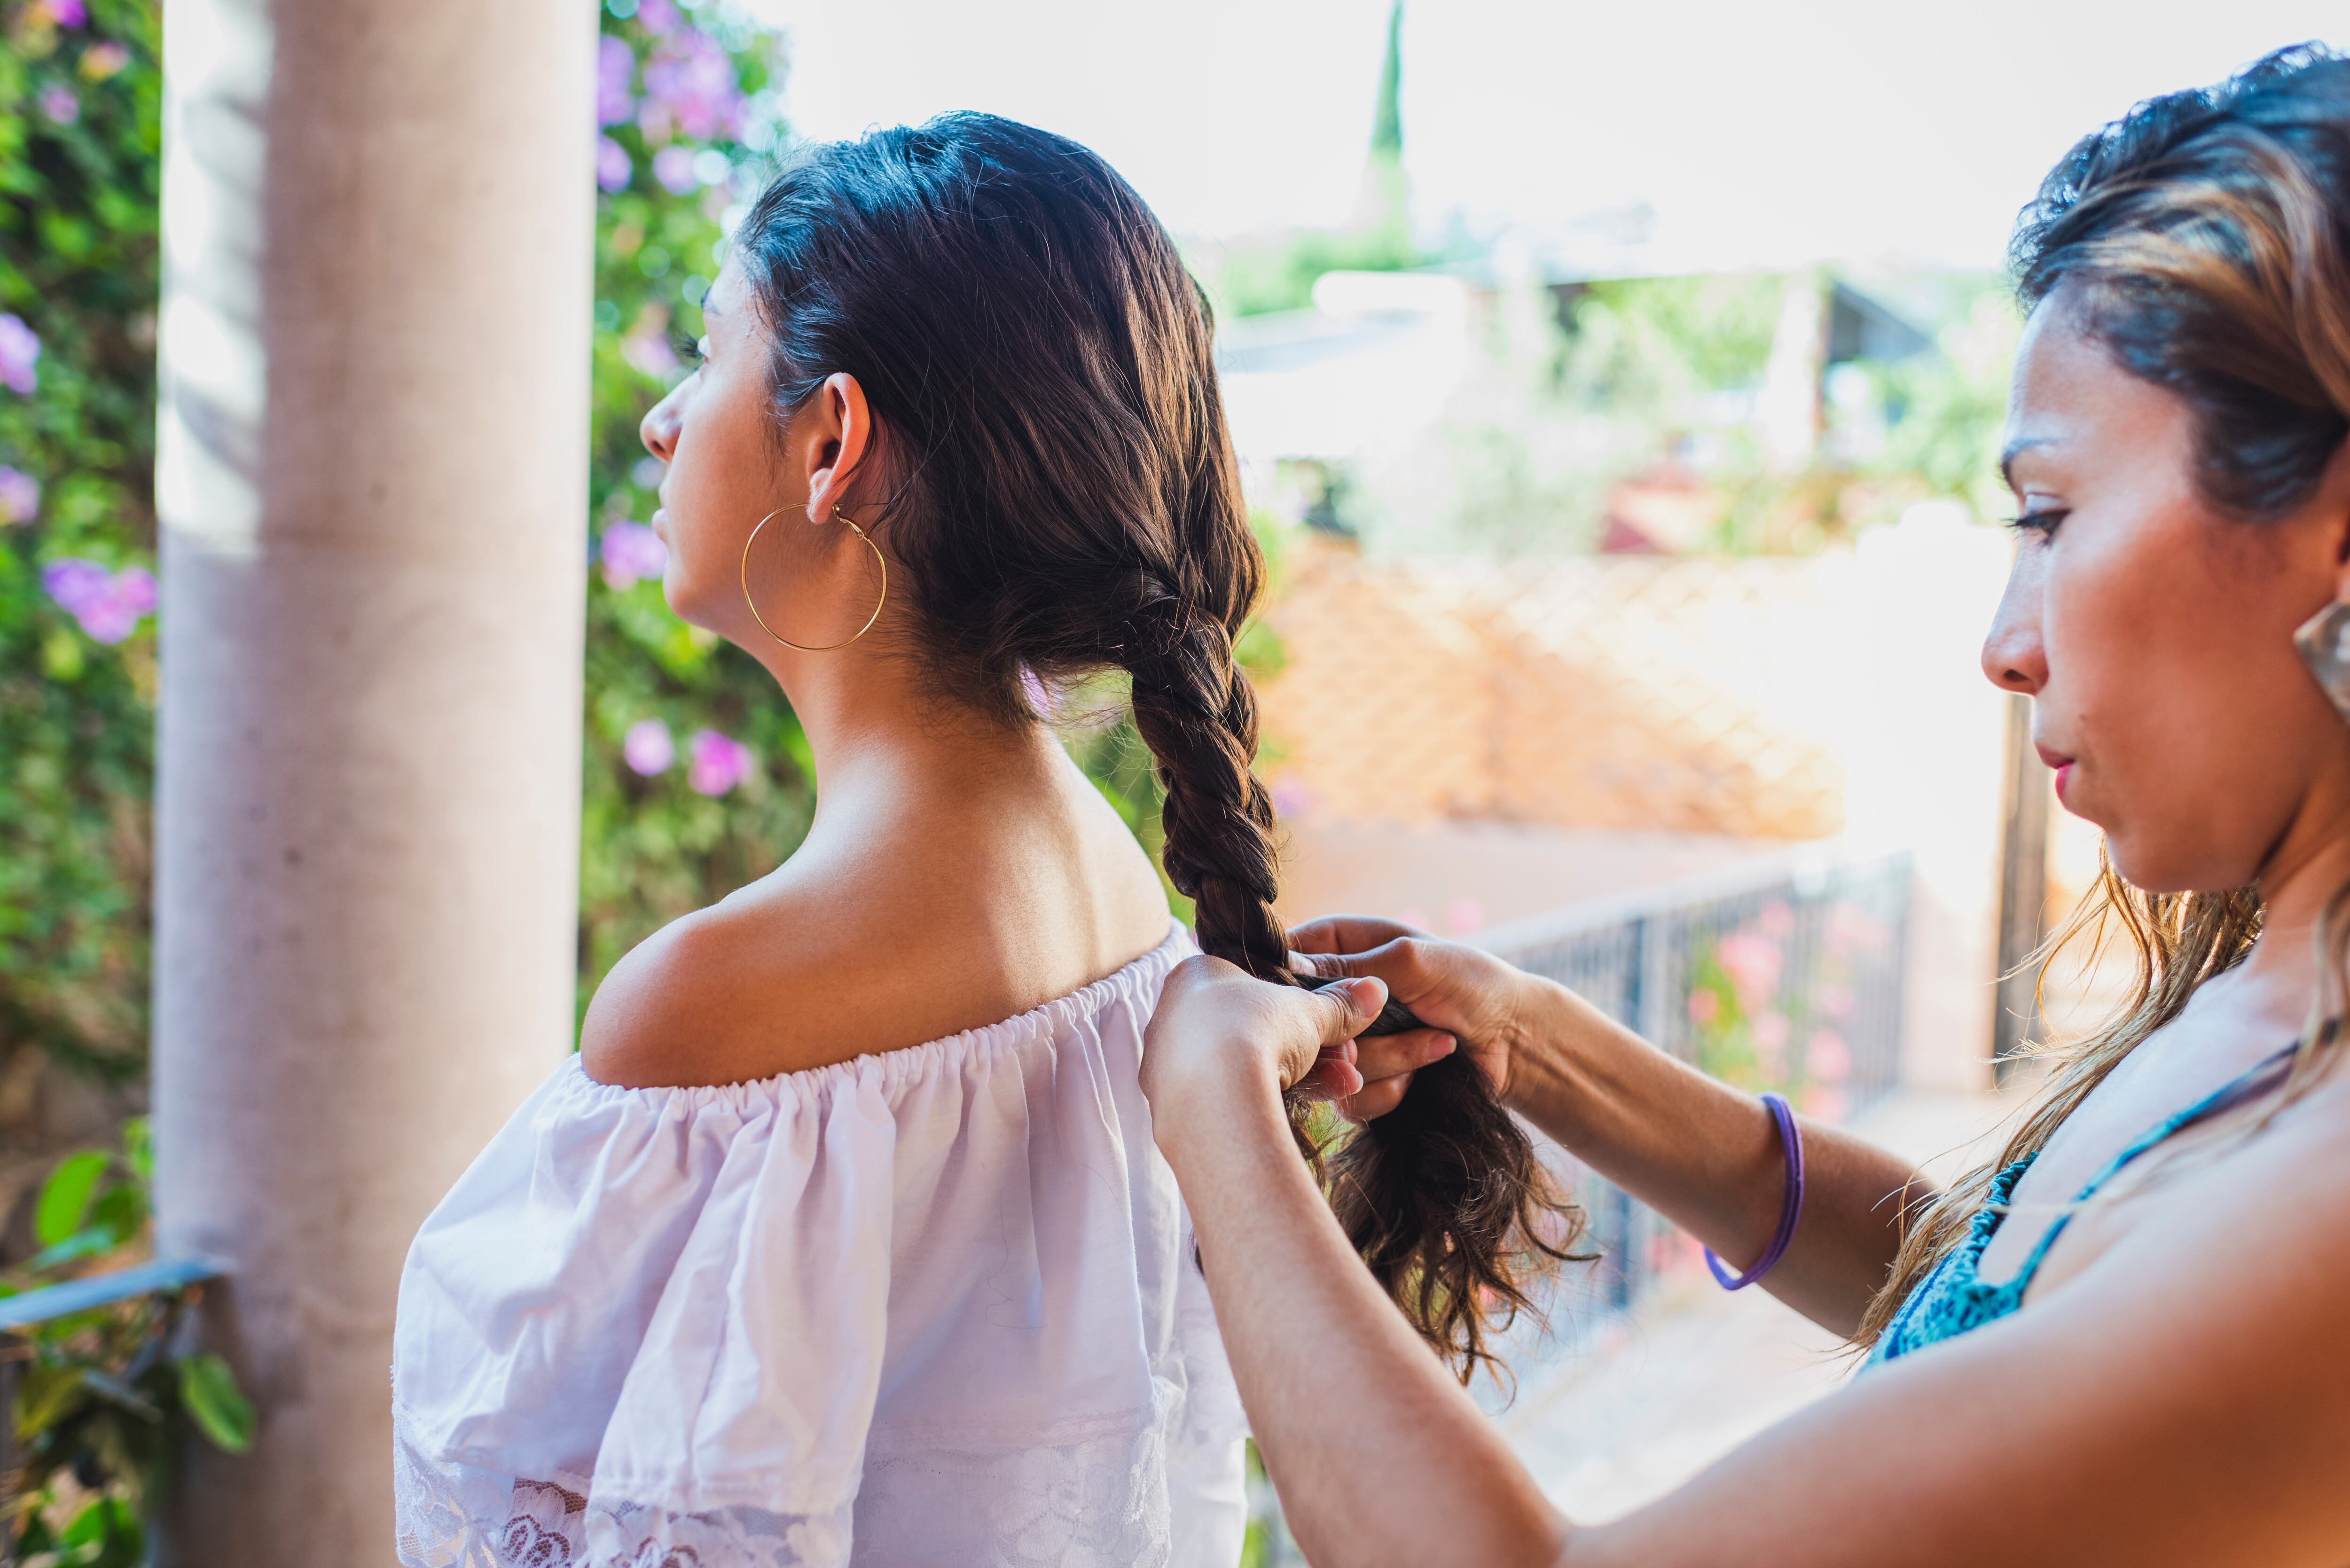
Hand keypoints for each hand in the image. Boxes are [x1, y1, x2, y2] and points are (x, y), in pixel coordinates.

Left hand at [1141, 956, 1398, 1147]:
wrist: (1214, 1096)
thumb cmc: (1255, 1032)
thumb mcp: (1309, 1013)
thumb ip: (1338, 1004)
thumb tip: (1373, 990)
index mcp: (1195, 974)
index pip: (1251, 987)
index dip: (1298, 1011)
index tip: (1329, 1030)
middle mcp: (1170, 1015)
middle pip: (1250, 1032)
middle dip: (1305, 1051)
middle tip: (1343, 1064)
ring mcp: (1165, 1064)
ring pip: (1240, 1068)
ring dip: (1296, 1076)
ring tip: (1340, 1087)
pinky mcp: (1166, 1106)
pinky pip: (1222, 1100)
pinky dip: (1262, 1103)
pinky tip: (1302, 1108)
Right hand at [1287, 916, 1541, 1119]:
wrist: (1513, 1040)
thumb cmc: (1471, 983)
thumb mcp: (1413, 959)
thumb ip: (1354, 967)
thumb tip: (1294, 970)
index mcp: (1341, 947)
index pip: (1286, 955)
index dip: (1288, 980)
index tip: (1310, 999)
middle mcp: (1335, 997)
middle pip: (1300, 1022)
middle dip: (1345, 1034)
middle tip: (1378, 1029)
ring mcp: (1346, 1043)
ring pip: (1328, 1065)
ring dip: (1388, 1059)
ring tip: (1433, 1041)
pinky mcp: (1361, 1085)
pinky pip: (1350, 1100)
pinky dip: (1391, 1091)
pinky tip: (1422, 1074)